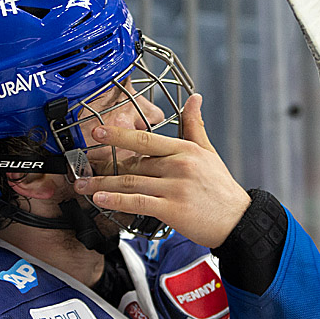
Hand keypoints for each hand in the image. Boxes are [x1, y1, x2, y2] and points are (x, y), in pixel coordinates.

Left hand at [73, 94, 251, 247]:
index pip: (146, 139)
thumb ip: (195, 126)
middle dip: (105, 168)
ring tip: (82, 186)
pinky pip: (138, 203)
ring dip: (101, 185)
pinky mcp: (173, 209)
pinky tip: (100, 200)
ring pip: (130, 183)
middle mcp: (178, 166)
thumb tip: (195, 98)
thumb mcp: (209, 153)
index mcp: (184, 150)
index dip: (119, 135)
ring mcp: (175, 188)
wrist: (238, 220)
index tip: (98, 132)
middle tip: (81, 170)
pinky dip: (117, 201)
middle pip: (133, 164)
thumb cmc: (221, 188)